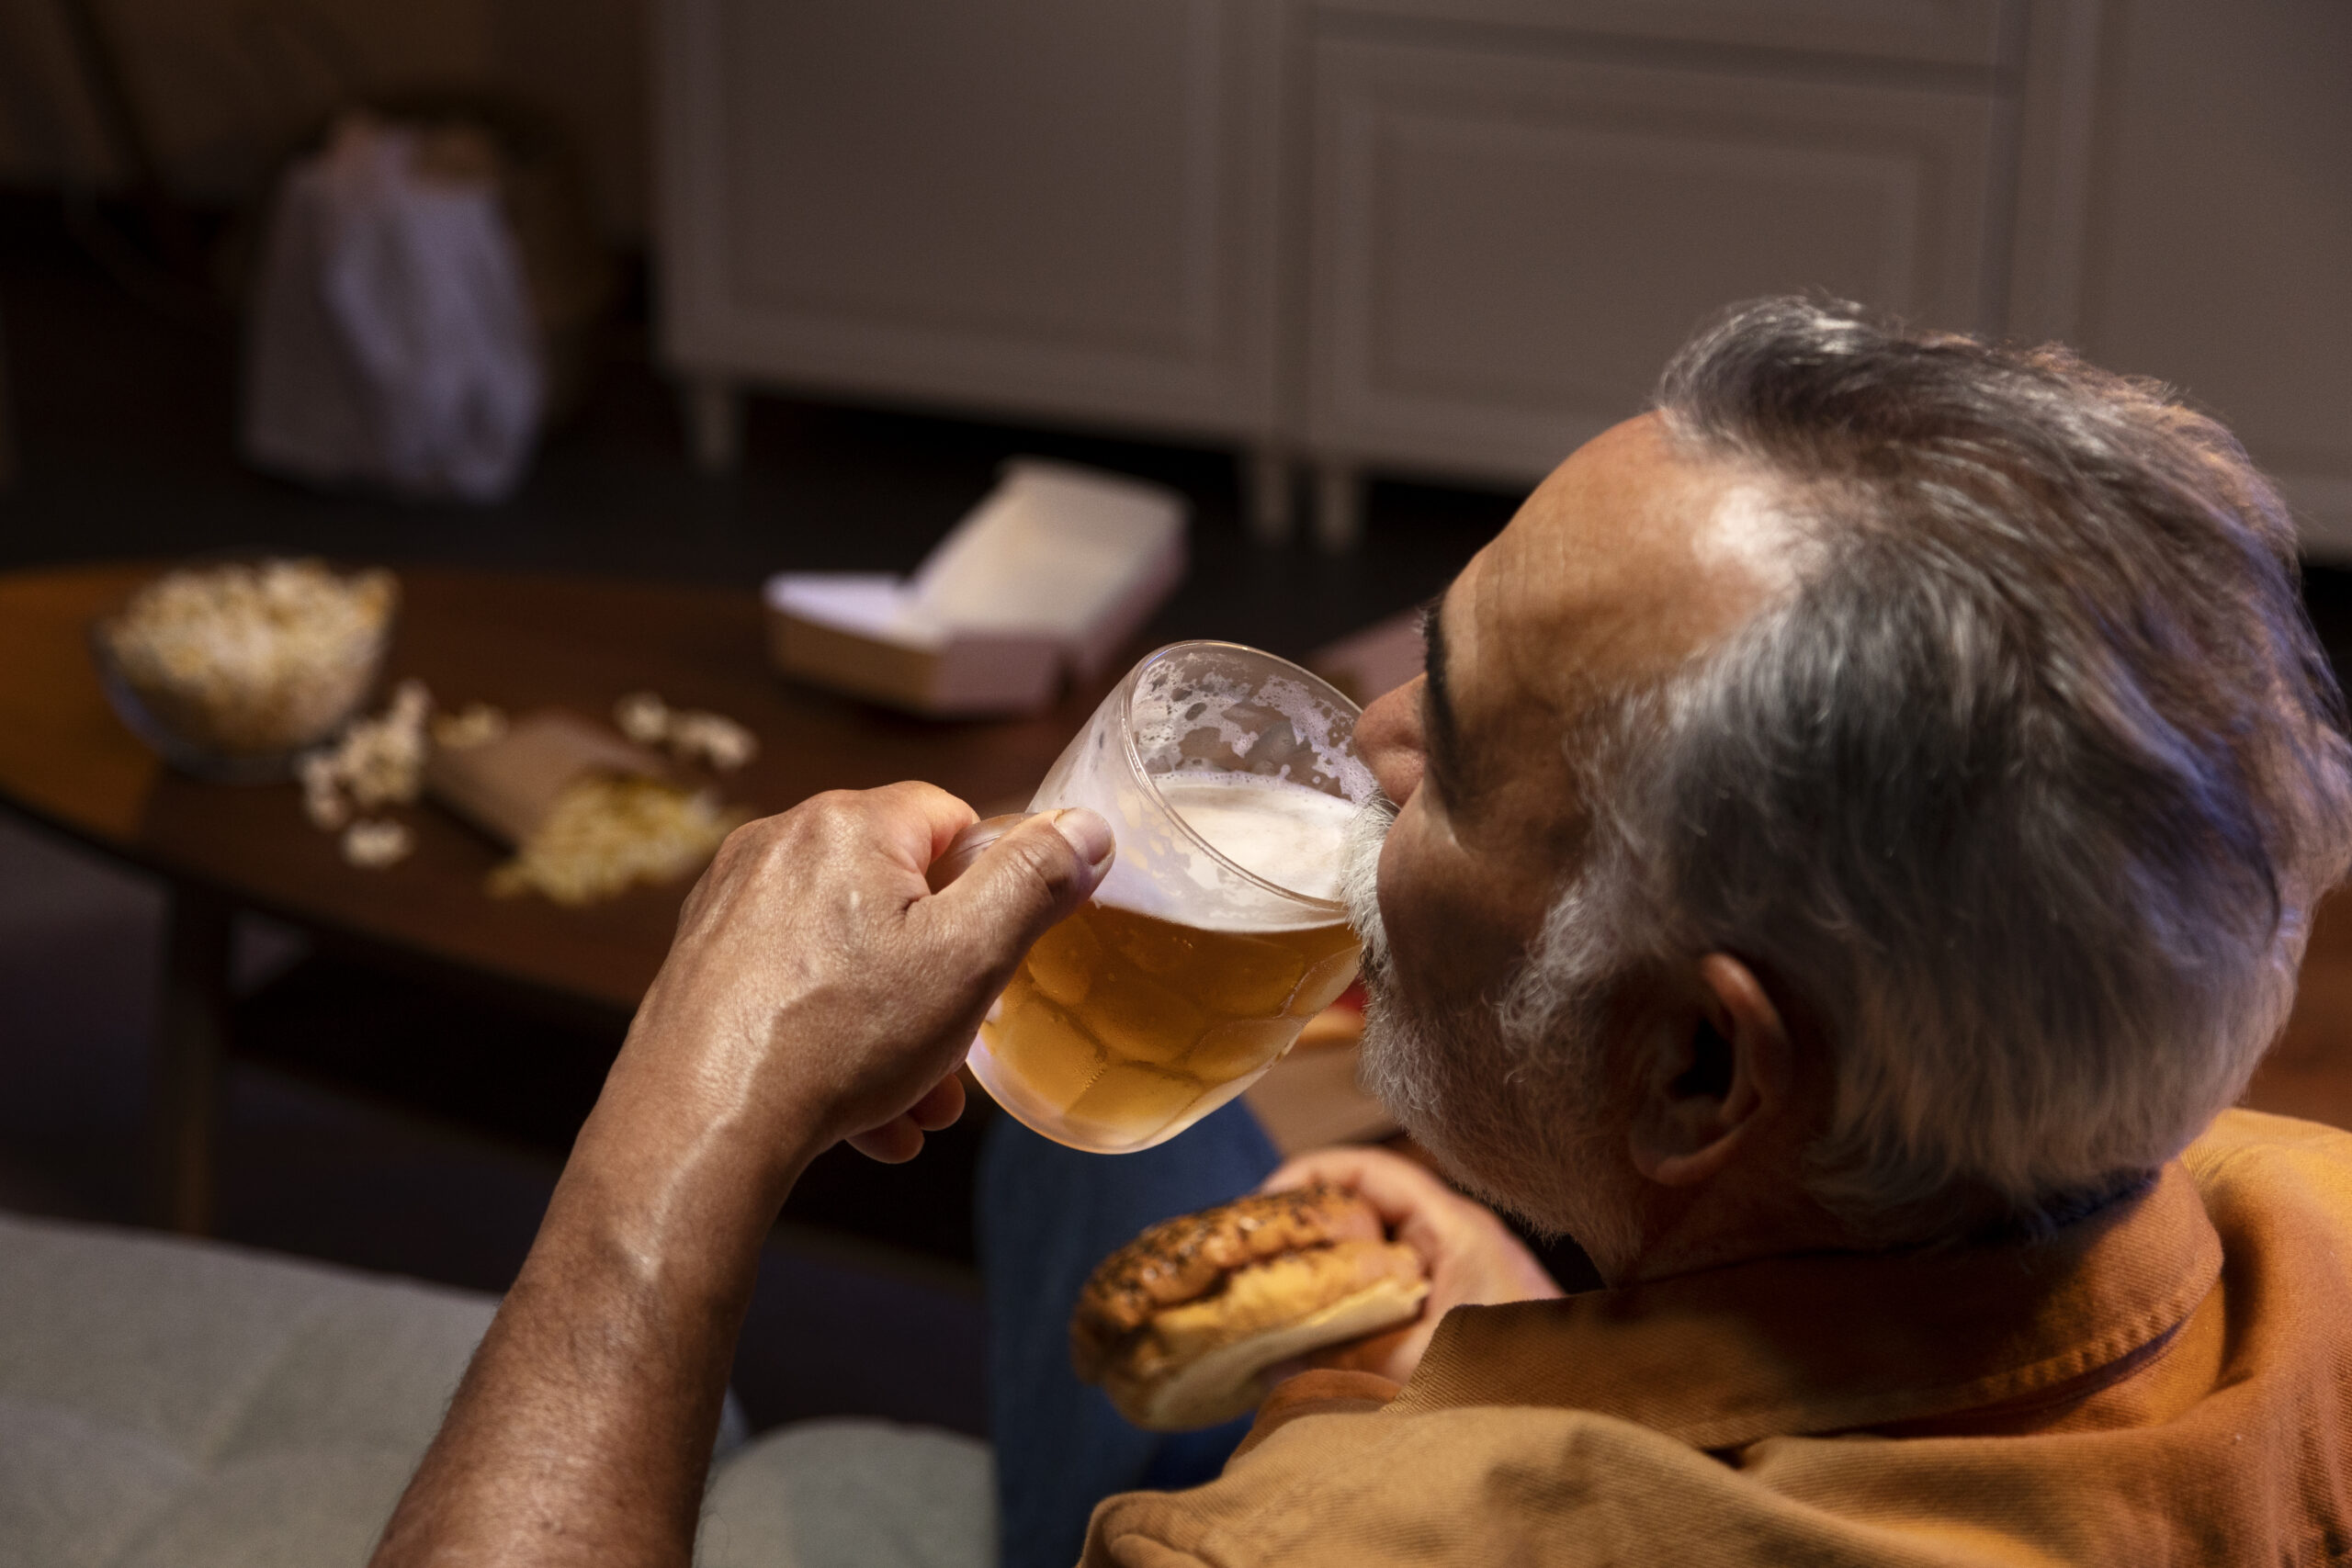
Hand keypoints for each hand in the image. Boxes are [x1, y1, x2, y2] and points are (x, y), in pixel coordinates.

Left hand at [597, 783, 1114, 1192]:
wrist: (700, 1125)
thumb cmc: (834, 1039)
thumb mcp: (970, 958)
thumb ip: (1034, 881)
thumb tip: (1084, 828)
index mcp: (848, 824)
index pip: (952, 820)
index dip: (989, 889)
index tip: (998, 954)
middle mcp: (779, 845)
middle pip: (900, 895)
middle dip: (944, 979)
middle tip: (960, 1048)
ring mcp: (731, 904)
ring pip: (850, 954)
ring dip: (897, 1027)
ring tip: (917, 1102)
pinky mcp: (704, 963)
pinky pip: (797, 988)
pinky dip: (836, 1041)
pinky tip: (863, 1117)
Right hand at [1261, 1145, 1562, 1384]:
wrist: (1588, 1426)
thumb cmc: (1521, 1392)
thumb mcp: (1419, 1374)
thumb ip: (1341, 1367)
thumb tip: (1267, 1363)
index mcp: (1454, 1231)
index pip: (1371, 1170)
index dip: (1309, 1176)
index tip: (1261, 1207)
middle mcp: (1456, 1245)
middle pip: (1364, 1213)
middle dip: (1305, 1234)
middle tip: (1252, 1263)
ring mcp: (1457, 1283)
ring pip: (1372, 1262)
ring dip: (1324, 1282)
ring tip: (1270, 1310)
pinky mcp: (1457, 1323)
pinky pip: (1388, 1303)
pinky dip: (1350, 1317)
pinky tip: (1317, 1353)